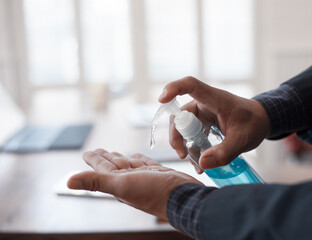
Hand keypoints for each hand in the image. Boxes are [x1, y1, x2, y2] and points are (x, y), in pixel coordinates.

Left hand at [67, 149, 202, 219]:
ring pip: (129, 165)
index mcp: (120, 183)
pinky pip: (145, 164)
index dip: (94, 160)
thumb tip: (68, 181)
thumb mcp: (122, 186)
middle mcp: (131, 180)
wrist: (185, 198)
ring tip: (114, 152)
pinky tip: (136, 156)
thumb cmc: (154, 193)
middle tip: (98, 150)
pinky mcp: (159, 174)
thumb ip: (96, 182)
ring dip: (120, 158)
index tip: (87, 151)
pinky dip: (139, 159)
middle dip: (105, 157)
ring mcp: (146, 177)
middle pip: (114, 166)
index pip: (102, 168)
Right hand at [158, 76, 270, 170]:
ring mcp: (203, 114)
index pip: (191, 85)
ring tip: (194, 164)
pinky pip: (192, 134)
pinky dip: (193, 148)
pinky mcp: (204, 123)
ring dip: (184, 145)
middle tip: (182, 154)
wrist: (262, 122)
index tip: (161, 100)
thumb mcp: (243, 140)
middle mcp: (205, 104)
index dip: (174, 88)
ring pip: (184, 127)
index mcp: (215, 99)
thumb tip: (202, 164)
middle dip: (177, 135)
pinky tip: (200, 163)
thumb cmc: (254, 124)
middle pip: (180, 114)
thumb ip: (224, 152)